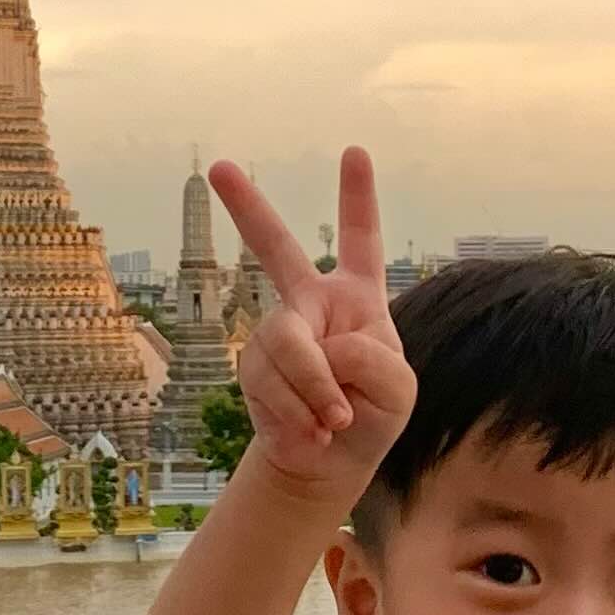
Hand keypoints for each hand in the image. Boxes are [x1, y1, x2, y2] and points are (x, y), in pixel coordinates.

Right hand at [208, 148, 414, 511]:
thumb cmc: (373, 415)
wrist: (331, 462)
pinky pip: (272, 381)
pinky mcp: (254, 367)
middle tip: (217, 167)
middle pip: (275, 249)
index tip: (355, 152)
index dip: (357, 197)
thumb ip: (370, 359)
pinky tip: (312, 431)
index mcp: (356, 297)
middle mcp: (311, 304)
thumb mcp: (397, 388)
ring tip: (334, 421)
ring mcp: (278, 333)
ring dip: (314, 390)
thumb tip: (322, 350)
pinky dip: (297, 412)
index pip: (359, 239)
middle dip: (246, 207)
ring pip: (288, 344)